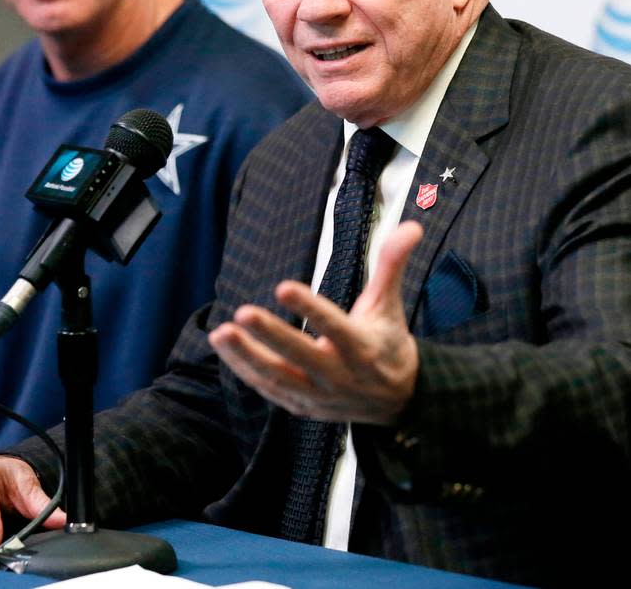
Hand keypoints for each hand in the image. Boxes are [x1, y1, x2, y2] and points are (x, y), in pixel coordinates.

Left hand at [209, 220, 422, 425]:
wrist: (397, 401)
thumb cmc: (388, 343)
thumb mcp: (391, 305)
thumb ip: (392, 265)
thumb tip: (410, 226)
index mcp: (362, 347)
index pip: (334, 326)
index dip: (309, 308)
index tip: (283, 287)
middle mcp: (340, 374)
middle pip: (301, 355)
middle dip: (271, 335)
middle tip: (242, 313)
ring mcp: (319, 394)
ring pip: (278, 377)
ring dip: (247, 356)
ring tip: (220, 333)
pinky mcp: (303, 405)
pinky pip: (269, 389)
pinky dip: (245, 371)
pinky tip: (225, 348)